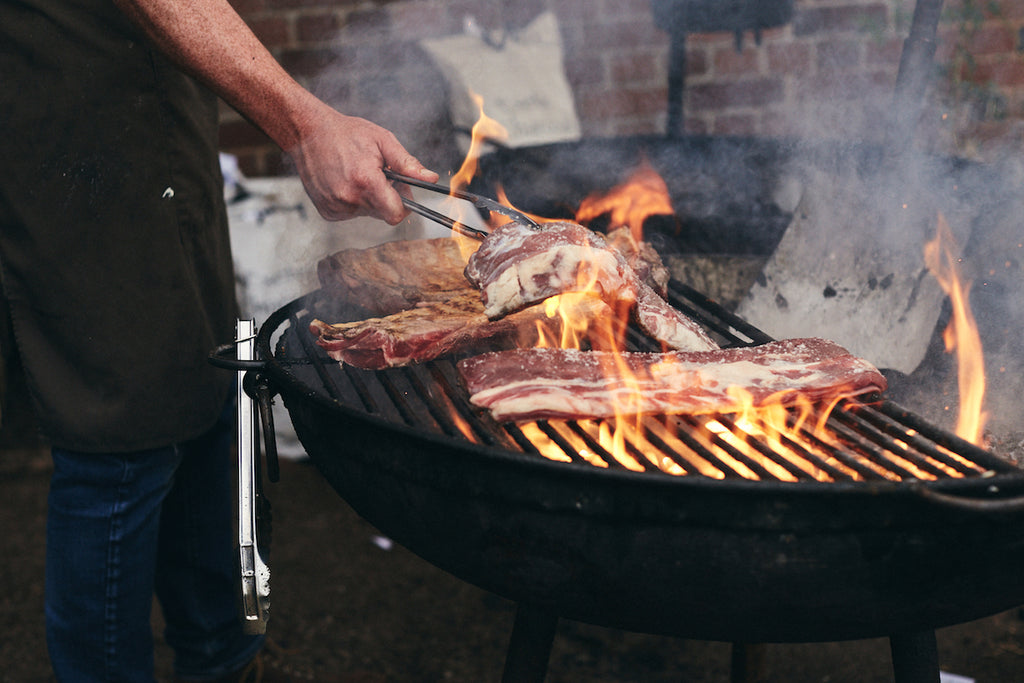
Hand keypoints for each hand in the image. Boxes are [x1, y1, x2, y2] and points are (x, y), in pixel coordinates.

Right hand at [288, 102, 438, 224]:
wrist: (308, 132)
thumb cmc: (346, 133)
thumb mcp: (382, 141)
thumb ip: (407, 163)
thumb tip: (431, 179)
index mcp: (366, 181)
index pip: (396, 214)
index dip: (404, 205)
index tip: (402, 191)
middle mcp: (349, 198)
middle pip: (383, 214)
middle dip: (387, 198)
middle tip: (378, 175)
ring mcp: (336, 207)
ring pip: (367, 214)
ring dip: (369, 199)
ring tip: (358, 174)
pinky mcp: (327, 212)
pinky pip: (351, 214)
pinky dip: (353, 201)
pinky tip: (344, 181)